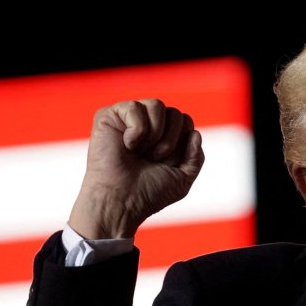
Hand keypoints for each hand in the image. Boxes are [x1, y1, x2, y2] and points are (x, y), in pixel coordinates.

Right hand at [69, 99, 204, 238]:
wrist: (122, 201)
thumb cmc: (149, 192)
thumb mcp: (183, 179)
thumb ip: (196, 157)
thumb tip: (195, 133)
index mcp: (165, 136)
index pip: (186, 122)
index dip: (182, 144)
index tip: (167, 163)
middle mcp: (148, 124)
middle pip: (175, 113)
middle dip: (170, 141)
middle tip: (153, 159)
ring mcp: (128, 118)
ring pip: (157, 104)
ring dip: (155, 135)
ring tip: (141, 152)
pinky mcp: (109, 115)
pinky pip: (134, 107)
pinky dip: (136, 130)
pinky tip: (126, 145)